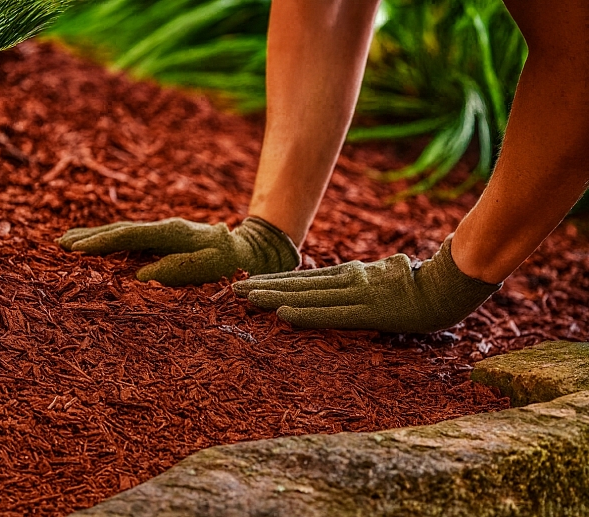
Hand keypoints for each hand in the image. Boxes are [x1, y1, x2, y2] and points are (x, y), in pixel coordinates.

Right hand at [58, 217, 299, 286]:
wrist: (250, 247)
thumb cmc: (231, 262)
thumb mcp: (210, 267)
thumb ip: (176, 270)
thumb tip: (139, 276)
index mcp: (172, 232)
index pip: (129, 235)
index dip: (100, 242)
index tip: (75, 248)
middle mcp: (164, 227)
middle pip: (119, 229)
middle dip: (89, 236)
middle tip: (59, 244)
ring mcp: (163, 230)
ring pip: (122, 230)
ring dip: (95, 235)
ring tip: (67, 241)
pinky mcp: (164, 237)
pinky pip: (131, 237)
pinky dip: (109, 239)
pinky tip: (97, 244)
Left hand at [233, 237, 500, 332]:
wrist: (449, 286)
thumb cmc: (421, 282)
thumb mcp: (387, 275)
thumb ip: (365, 278)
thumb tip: (351, 275)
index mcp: (351, 274)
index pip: (306, 279)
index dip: (276, 281)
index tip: (250, 284)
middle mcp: (348, 280)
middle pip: (299, 284)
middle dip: (265, 288)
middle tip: (233, 291)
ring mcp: (357, 294)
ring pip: (308, 295)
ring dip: (274, 297)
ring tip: (246, 299)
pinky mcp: (369, 309)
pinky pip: (331, 313)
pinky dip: (306, 313)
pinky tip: (282, 313)